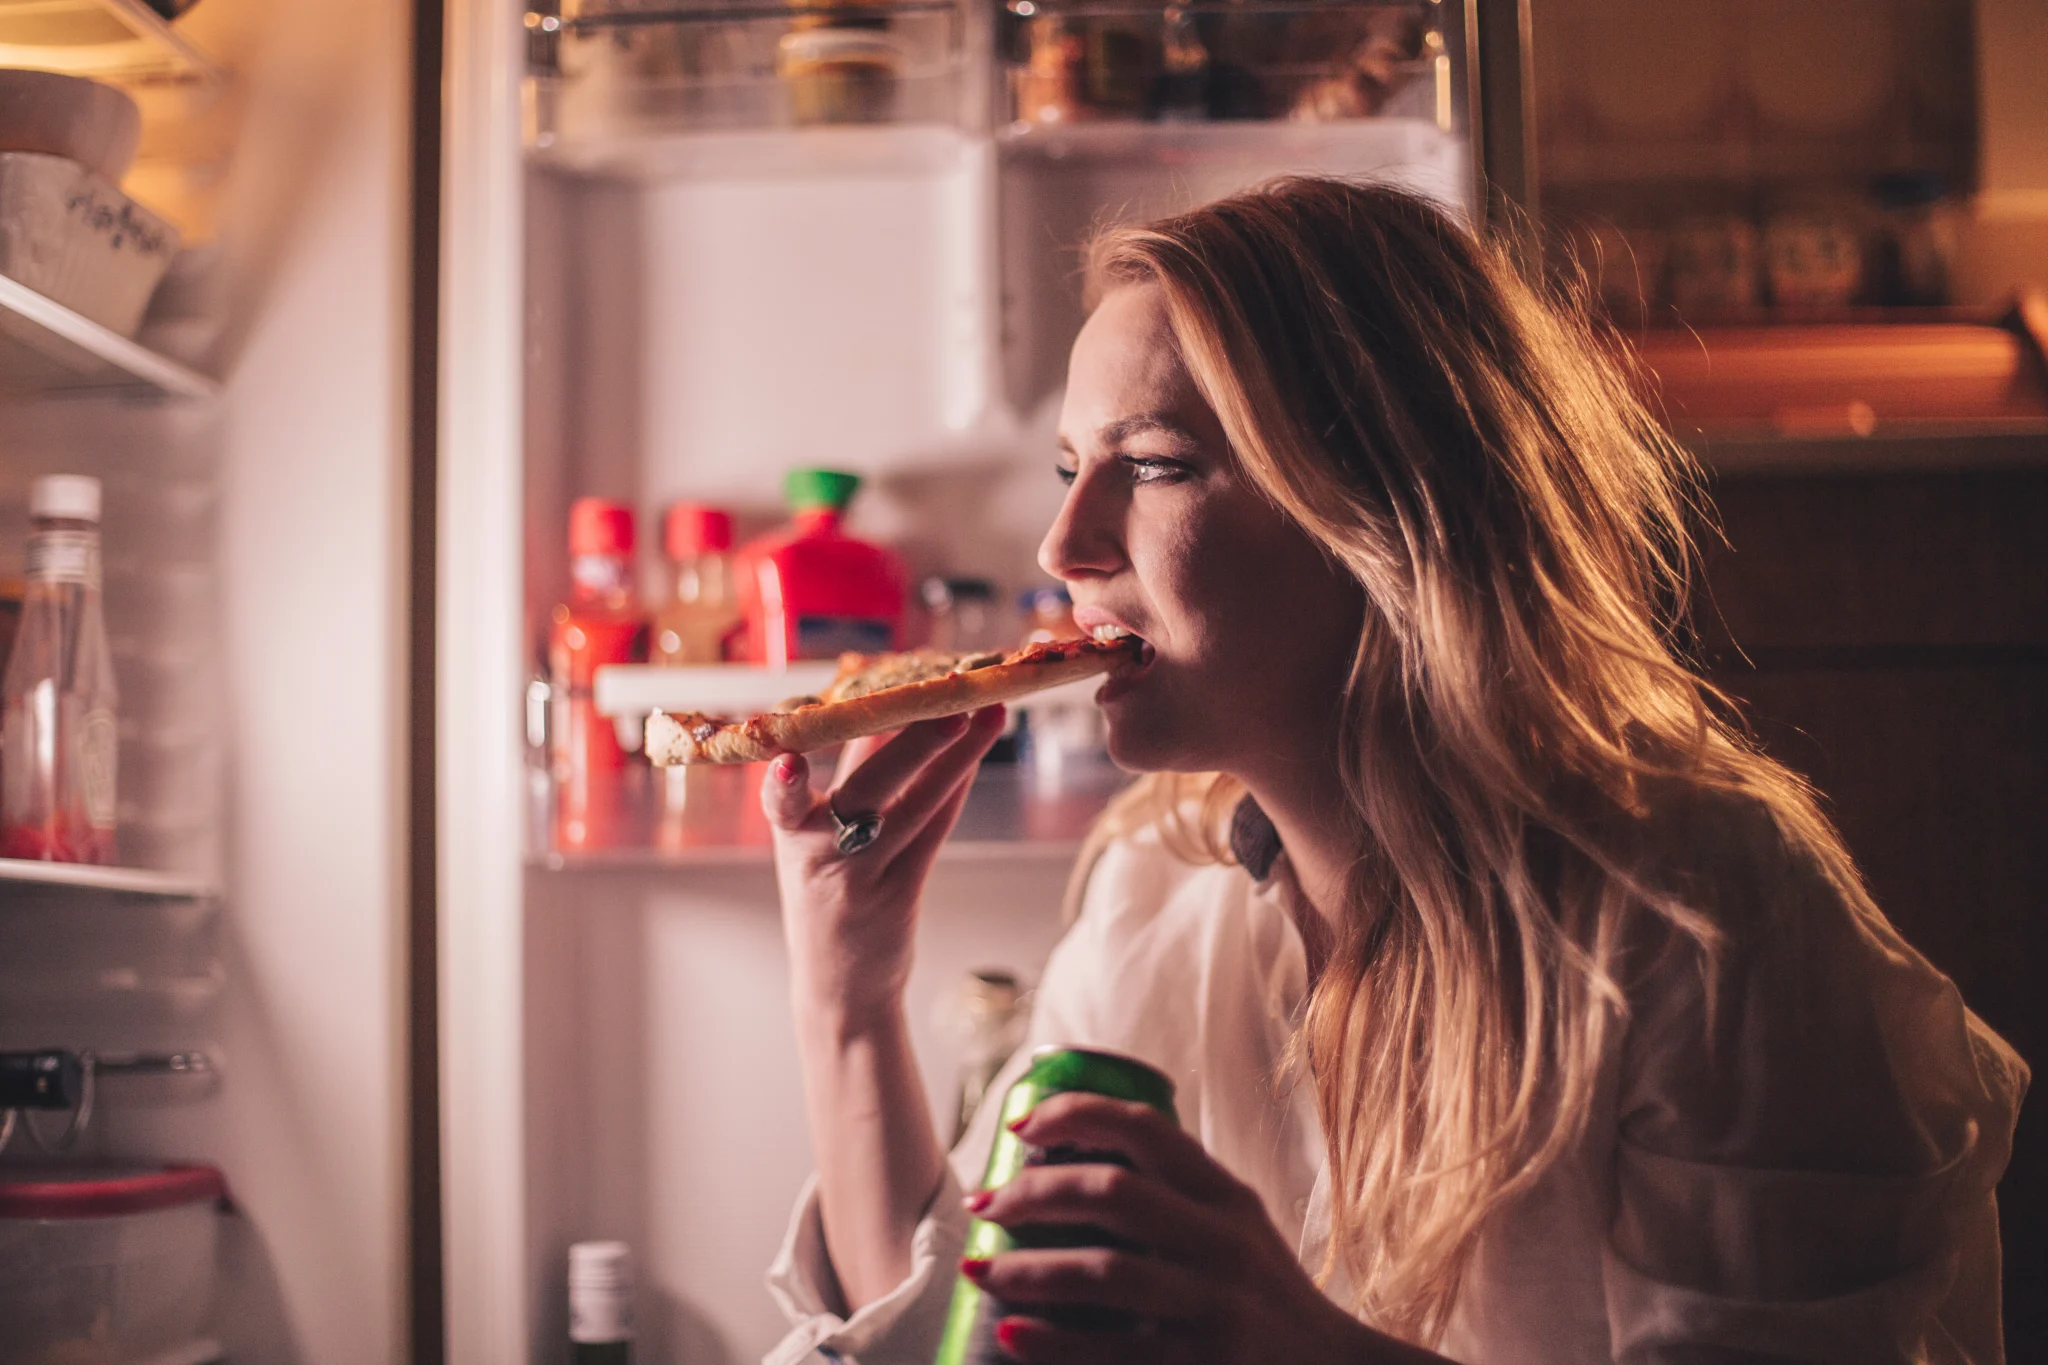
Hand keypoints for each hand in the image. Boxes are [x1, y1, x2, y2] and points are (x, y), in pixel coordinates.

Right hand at [763, 705, 1005, 1031]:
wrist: (840, 985)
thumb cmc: (825, 891)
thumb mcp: (813, 836)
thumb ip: (842, 773)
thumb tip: (869, 704)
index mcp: (789, 836)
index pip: (783, 802)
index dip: (783, 785)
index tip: (787, 762)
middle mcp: (823, 856)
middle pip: (867, 791)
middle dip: (911, 744)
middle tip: (949, 704)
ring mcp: (866, 877)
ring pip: (918, 805)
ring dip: (957, 755)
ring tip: (989, 713)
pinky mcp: (902, 892)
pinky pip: (935, 829)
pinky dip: (955, 786)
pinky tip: (976, 751)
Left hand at [963, 1092, 1427, 1364]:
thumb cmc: (1260, 1295)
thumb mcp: (1236, 1228)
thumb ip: (1175, 1195)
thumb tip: (1063, 1163)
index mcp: (1227, 1196)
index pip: (1146, 1130)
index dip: (1076, 1114)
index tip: (1019, 1124)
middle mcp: (1225, 1243)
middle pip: (1114, 1195)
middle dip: (1034, 1194)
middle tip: (983, 1204)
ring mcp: (1217, 1307)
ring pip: (1106, 1273)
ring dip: (1029, 1270)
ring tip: (978, 1270)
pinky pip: (1116, 1352)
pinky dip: (1056, 1343)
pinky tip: (1011, 1334)